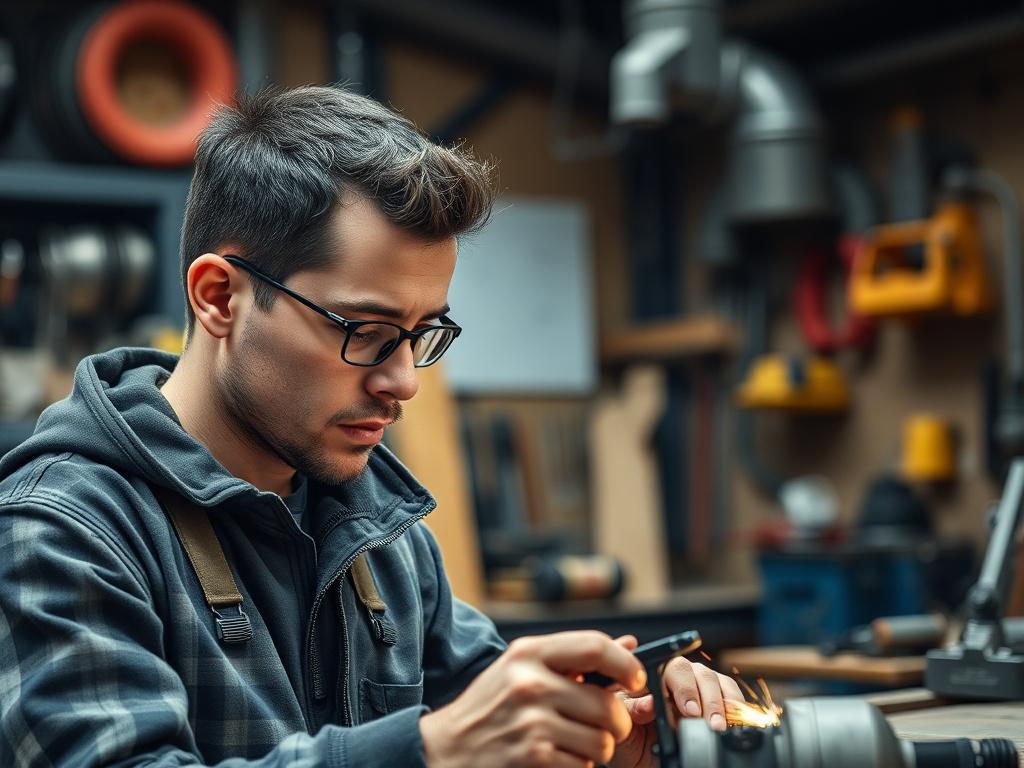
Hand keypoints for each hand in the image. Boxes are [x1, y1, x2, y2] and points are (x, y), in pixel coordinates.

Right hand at [420, 630, 645, 767]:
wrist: (446, 749)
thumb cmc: (490, 707)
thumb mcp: (523, 669)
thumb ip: (574, 658)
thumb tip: (628, 645)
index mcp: (529, 653)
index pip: (595, 646)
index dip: (627, 664)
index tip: (636, 679)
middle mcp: (530, 682)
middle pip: (608, 703)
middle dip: (617, 722)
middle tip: (605, 725)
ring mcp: (531, 722)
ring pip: (602, 741)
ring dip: (596, 749)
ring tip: (572, 742)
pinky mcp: (532, 757)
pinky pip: (584, 766)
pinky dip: (578, 767)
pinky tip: (555, 758)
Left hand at [609, 638, 743, 767]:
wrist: (647, 760)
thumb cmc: (631, 739)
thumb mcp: (624, 728)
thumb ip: (632, 711)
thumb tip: (649, 704)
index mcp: (650, 676)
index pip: (667, 668)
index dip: (682, 686)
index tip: (688, 710)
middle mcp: (676, 675)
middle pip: (696, 673)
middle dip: (705, 699)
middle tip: (707, 722)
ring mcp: (697, 684)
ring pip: (716, 681)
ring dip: (721, 704)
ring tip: (718, 727)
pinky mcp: (717, 697)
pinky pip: (731, 695)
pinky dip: (735, 708)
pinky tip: (732, 723)